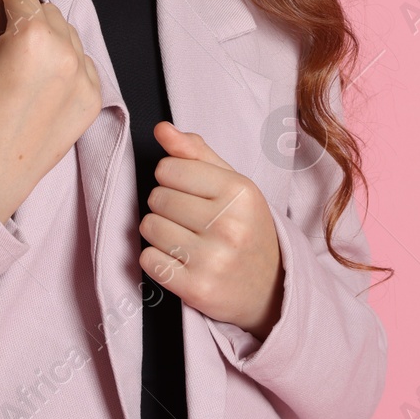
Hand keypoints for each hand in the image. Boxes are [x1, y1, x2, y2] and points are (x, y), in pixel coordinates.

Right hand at [0, 0, 103, 224]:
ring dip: (49, 36)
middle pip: (47, 10)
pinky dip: (67, 62)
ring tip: (27, 59)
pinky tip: (44, 79)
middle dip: (27, 13)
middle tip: (7, 31)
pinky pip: (84, 62)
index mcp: (32, 36)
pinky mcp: (93, 98)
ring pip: (68, 34)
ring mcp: (85, 76)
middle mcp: (65, 51)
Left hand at [139, 122, 284, 341]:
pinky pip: (148, 261)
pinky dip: (156, 260)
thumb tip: (162, 129)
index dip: (172, 178)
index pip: (169, 168)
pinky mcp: (197, 289)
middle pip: (157, 197)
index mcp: (240, 192)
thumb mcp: (233, 185)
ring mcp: (214, 260)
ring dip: (159, 232)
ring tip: (185, 239)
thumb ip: (196, 153)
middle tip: (190, 219)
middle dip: (165, 205)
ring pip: (149, 227)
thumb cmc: (246, 228)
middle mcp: (229, 225)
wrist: (271, 289)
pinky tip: (180, 261)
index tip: (189, 192)